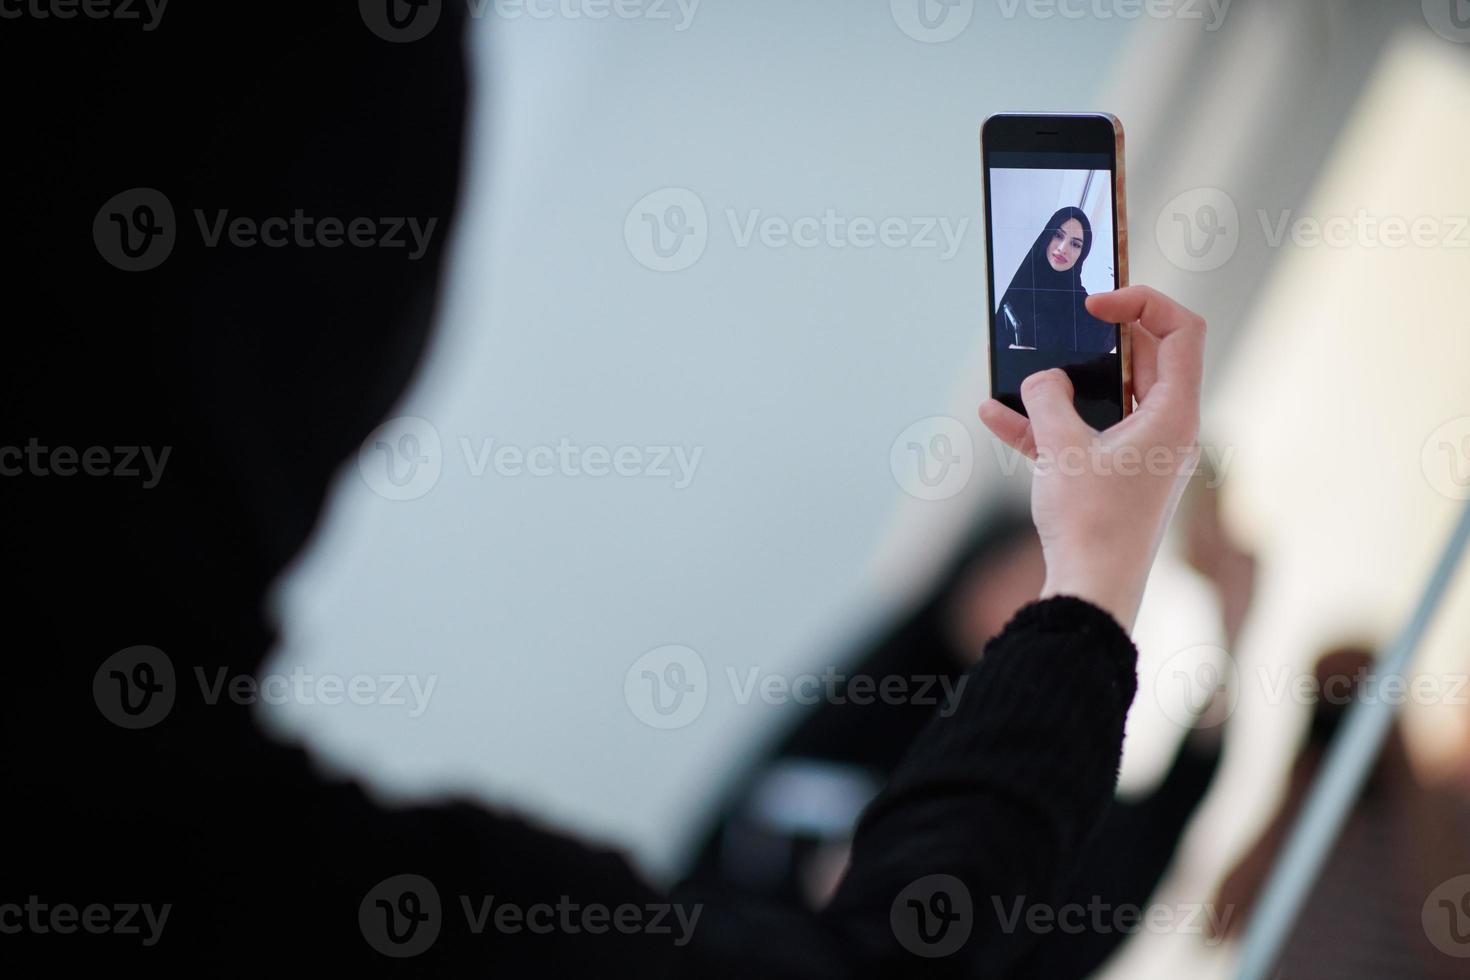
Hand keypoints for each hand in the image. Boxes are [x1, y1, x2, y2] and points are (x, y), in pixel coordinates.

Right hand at [978, 286, 1204, 631]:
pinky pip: (1083, 436)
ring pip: (1108, 398)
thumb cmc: (1091, 524)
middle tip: (1065, 325)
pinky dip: (1046, 424)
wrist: (1091, 594)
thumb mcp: (1061, 449)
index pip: (1180, 331)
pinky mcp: (1114, 478)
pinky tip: (996, 417)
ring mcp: (1142, 455)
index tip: (1094, 305)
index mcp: (1174, 414)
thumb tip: (1042, 379)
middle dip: (1098, 339)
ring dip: (1063, 384)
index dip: (1141, 302)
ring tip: (1023, 371)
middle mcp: (1168, 430)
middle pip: (1145, 359)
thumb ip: (1048, 399)